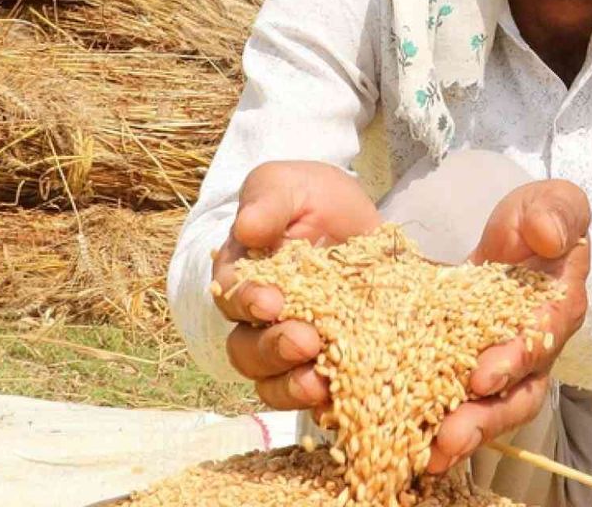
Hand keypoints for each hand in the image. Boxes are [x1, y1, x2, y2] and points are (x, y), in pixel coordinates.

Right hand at [211, 160, 381, 411]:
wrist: (360, 219)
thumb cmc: (312, 199)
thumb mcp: (290, 186)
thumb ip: (268, 202)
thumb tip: (247, 227)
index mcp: (242, 276)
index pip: (231, 297)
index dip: (246, 302)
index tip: (271, 301)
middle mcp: (259, 321)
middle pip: (247, 351)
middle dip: (273, 349)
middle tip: (304, 340)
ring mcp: (294, 347)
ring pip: (274, 383)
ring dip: (292, 387)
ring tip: (319, 383)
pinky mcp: (332, 365)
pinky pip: (319, 399)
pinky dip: (328, 405)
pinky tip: (344, 402)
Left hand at [426, 179, 591, 472]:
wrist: (514, 238)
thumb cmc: (535, 222)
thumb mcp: (550, 203)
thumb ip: (557, 212)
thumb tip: (550, 237)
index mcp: (558, 307)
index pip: (543, 337)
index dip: (516, 359)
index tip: (483, 375)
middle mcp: (535, 348)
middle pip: (518, 393)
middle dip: (486, 417)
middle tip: (452, 435)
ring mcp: (502, 367)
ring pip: (490, 411)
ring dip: (462, 434)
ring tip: (430, 454)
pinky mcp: (467, 371)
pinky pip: (456, 404)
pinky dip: (433, 424)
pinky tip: (405, 443)